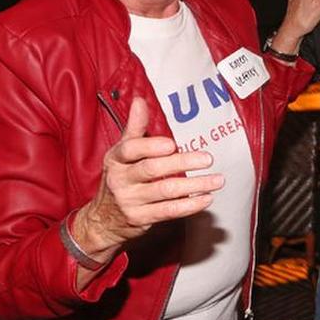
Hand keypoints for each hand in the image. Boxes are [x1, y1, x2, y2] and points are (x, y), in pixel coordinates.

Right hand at [71, 98, 220, 257]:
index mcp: (115, 159)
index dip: (150, 146)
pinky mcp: (140, 219)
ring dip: (194, 185)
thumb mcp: (121, 153)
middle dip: (181, 163)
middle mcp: (120, 180)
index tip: (171, 144)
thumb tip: (140, 100)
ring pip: (165, 191)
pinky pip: (168, 211)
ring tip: (217, 180)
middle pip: (152, 170)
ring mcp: (129, 201)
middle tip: (207, 159)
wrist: (102, 219)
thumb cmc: (120, 178)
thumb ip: (134, 128)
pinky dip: (189, 205)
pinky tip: (206, 198)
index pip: (130, 150)